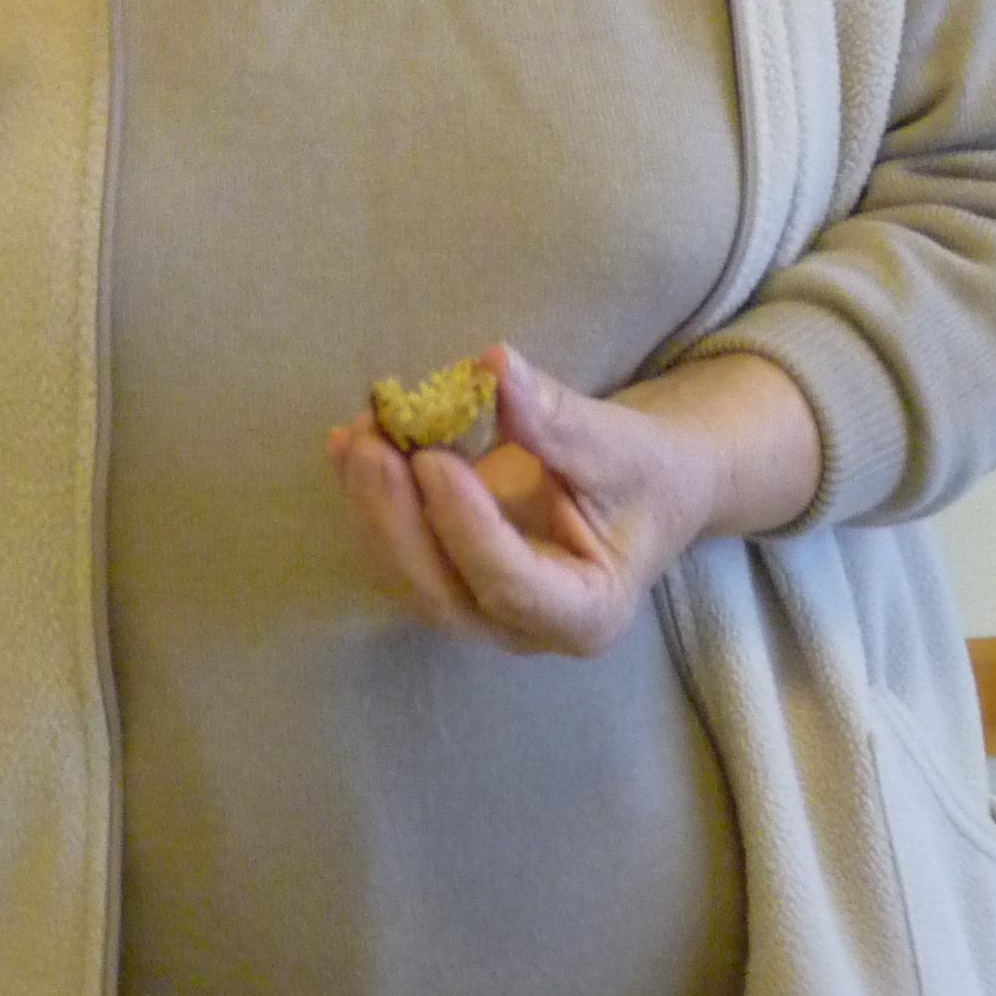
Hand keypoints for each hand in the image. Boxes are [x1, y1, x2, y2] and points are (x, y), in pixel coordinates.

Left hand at [327, 344, 821, 657]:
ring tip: (359, 432)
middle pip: (440, 592)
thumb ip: (556, 418)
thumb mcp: (620, 444)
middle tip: (370, 442)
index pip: (510, 583)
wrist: (646, 487)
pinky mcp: (448, 579)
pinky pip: (396, 551)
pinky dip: (367, 499)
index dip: (465, 524)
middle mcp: (522, 629)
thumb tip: (495, 366)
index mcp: (585, 613)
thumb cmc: (647, 474)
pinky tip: (348, 443)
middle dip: (396, 517)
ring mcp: (479, 611)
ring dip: (370, 505)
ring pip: (405, 576)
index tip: (432, 459)